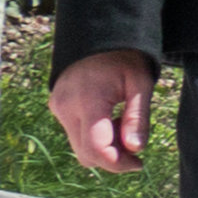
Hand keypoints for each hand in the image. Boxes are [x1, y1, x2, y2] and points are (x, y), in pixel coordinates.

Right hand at [48, 49, 159, 174]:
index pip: (96, 149)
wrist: (98, 34)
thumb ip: (137, 117)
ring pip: (79, 146)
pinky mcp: (57, 106)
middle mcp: (66, 107)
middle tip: (136, 147)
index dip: (118, 163)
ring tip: (122, 123)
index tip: (139, 163)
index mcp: (88, 101)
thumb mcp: (140, 84)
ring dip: (103, 146)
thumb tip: (136, 149)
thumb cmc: (125, 57)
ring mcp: (58, 107)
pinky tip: (109, 117)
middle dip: (113, 158)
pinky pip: (74, 133)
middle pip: (86, 154)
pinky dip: (93, 135)